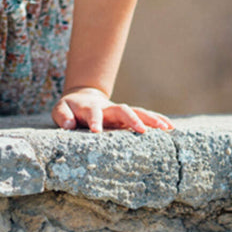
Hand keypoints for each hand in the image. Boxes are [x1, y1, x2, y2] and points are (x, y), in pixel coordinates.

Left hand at [53, 86, 173, 132]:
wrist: (82, 100)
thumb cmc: (70, 109)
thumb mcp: (60, 110)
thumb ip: (63, 116)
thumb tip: (70, 125)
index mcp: (90, 108)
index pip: (93, 113)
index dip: (94, 120)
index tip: (96, 131)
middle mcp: (108, 108)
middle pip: (122, 109)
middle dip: (131, 118)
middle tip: (141, 130)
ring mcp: (120, 112)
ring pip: (137, 111)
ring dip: (151, 119)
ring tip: (166, 129)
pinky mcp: (129, 118)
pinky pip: (145, 117)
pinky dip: (157, 120)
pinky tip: (171, 128)